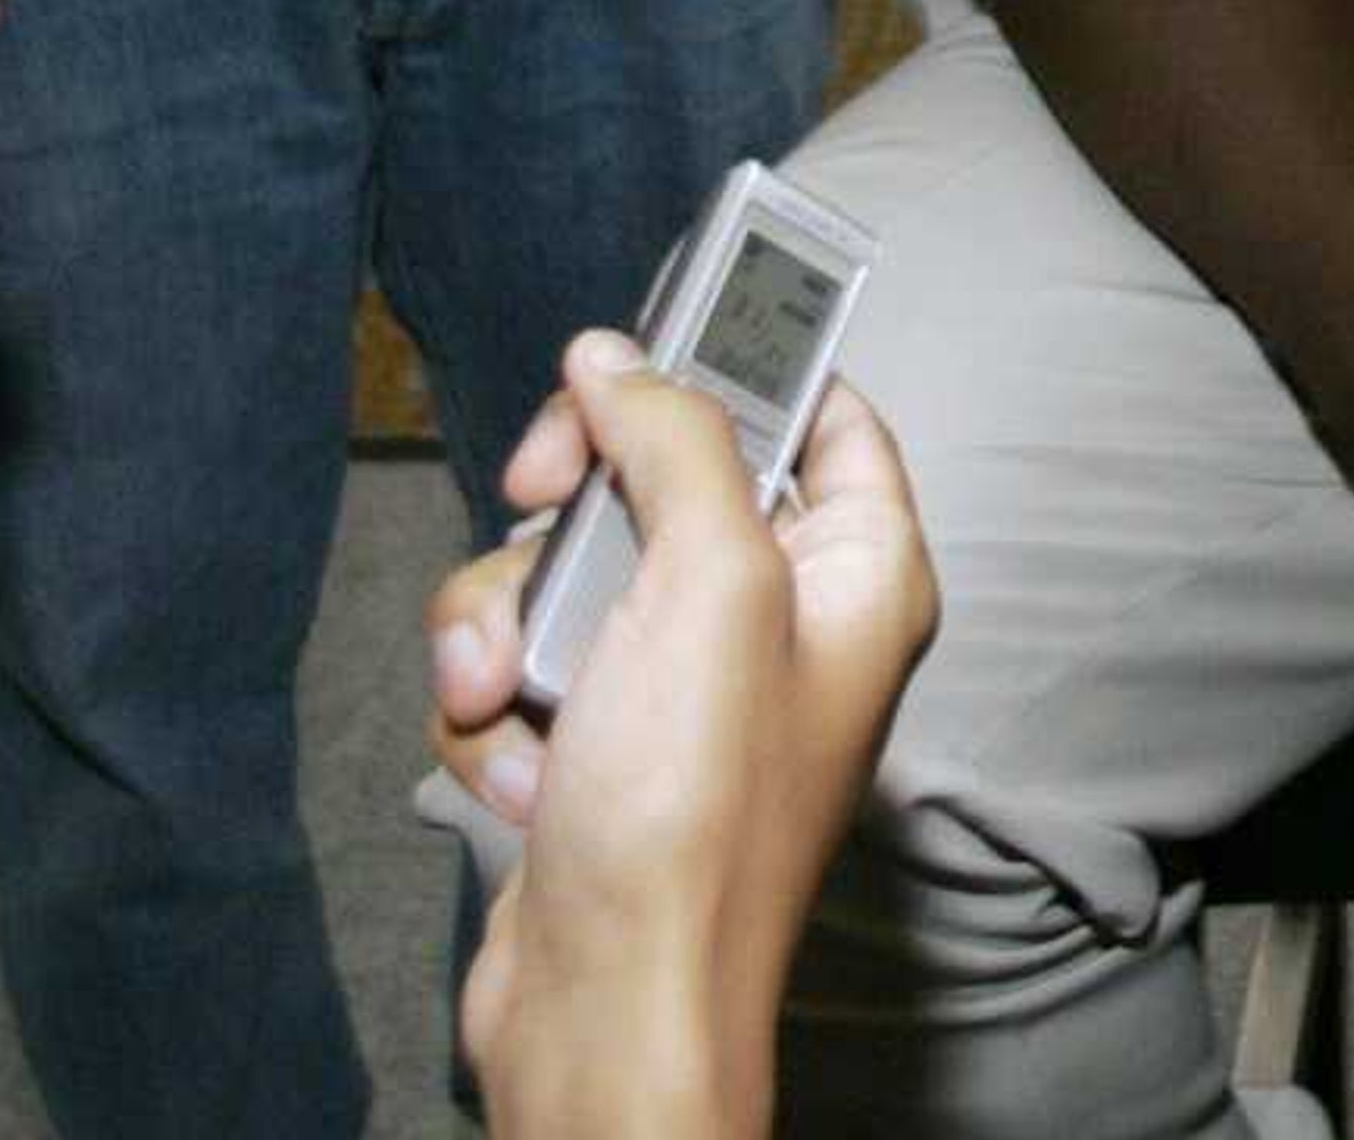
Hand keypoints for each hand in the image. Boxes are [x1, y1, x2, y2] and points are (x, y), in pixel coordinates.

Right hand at [429, 341, 936, 1139]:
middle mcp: (777, 619)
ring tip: (509, 688)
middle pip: (662, 469)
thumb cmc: (693, 821)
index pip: (824, 410)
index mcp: (856, 573)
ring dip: (510, 616)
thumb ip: (674, 437)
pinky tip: (517, 765)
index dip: (740, 361)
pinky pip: (521, 656)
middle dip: (572, 498)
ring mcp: (681, 684)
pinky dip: (496, 701)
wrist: (602, 1013)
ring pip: (567, 562)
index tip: (650, 339)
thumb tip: (618, 358)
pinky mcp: (596, 740)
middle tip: (535, 496)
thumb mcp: (709, 579)